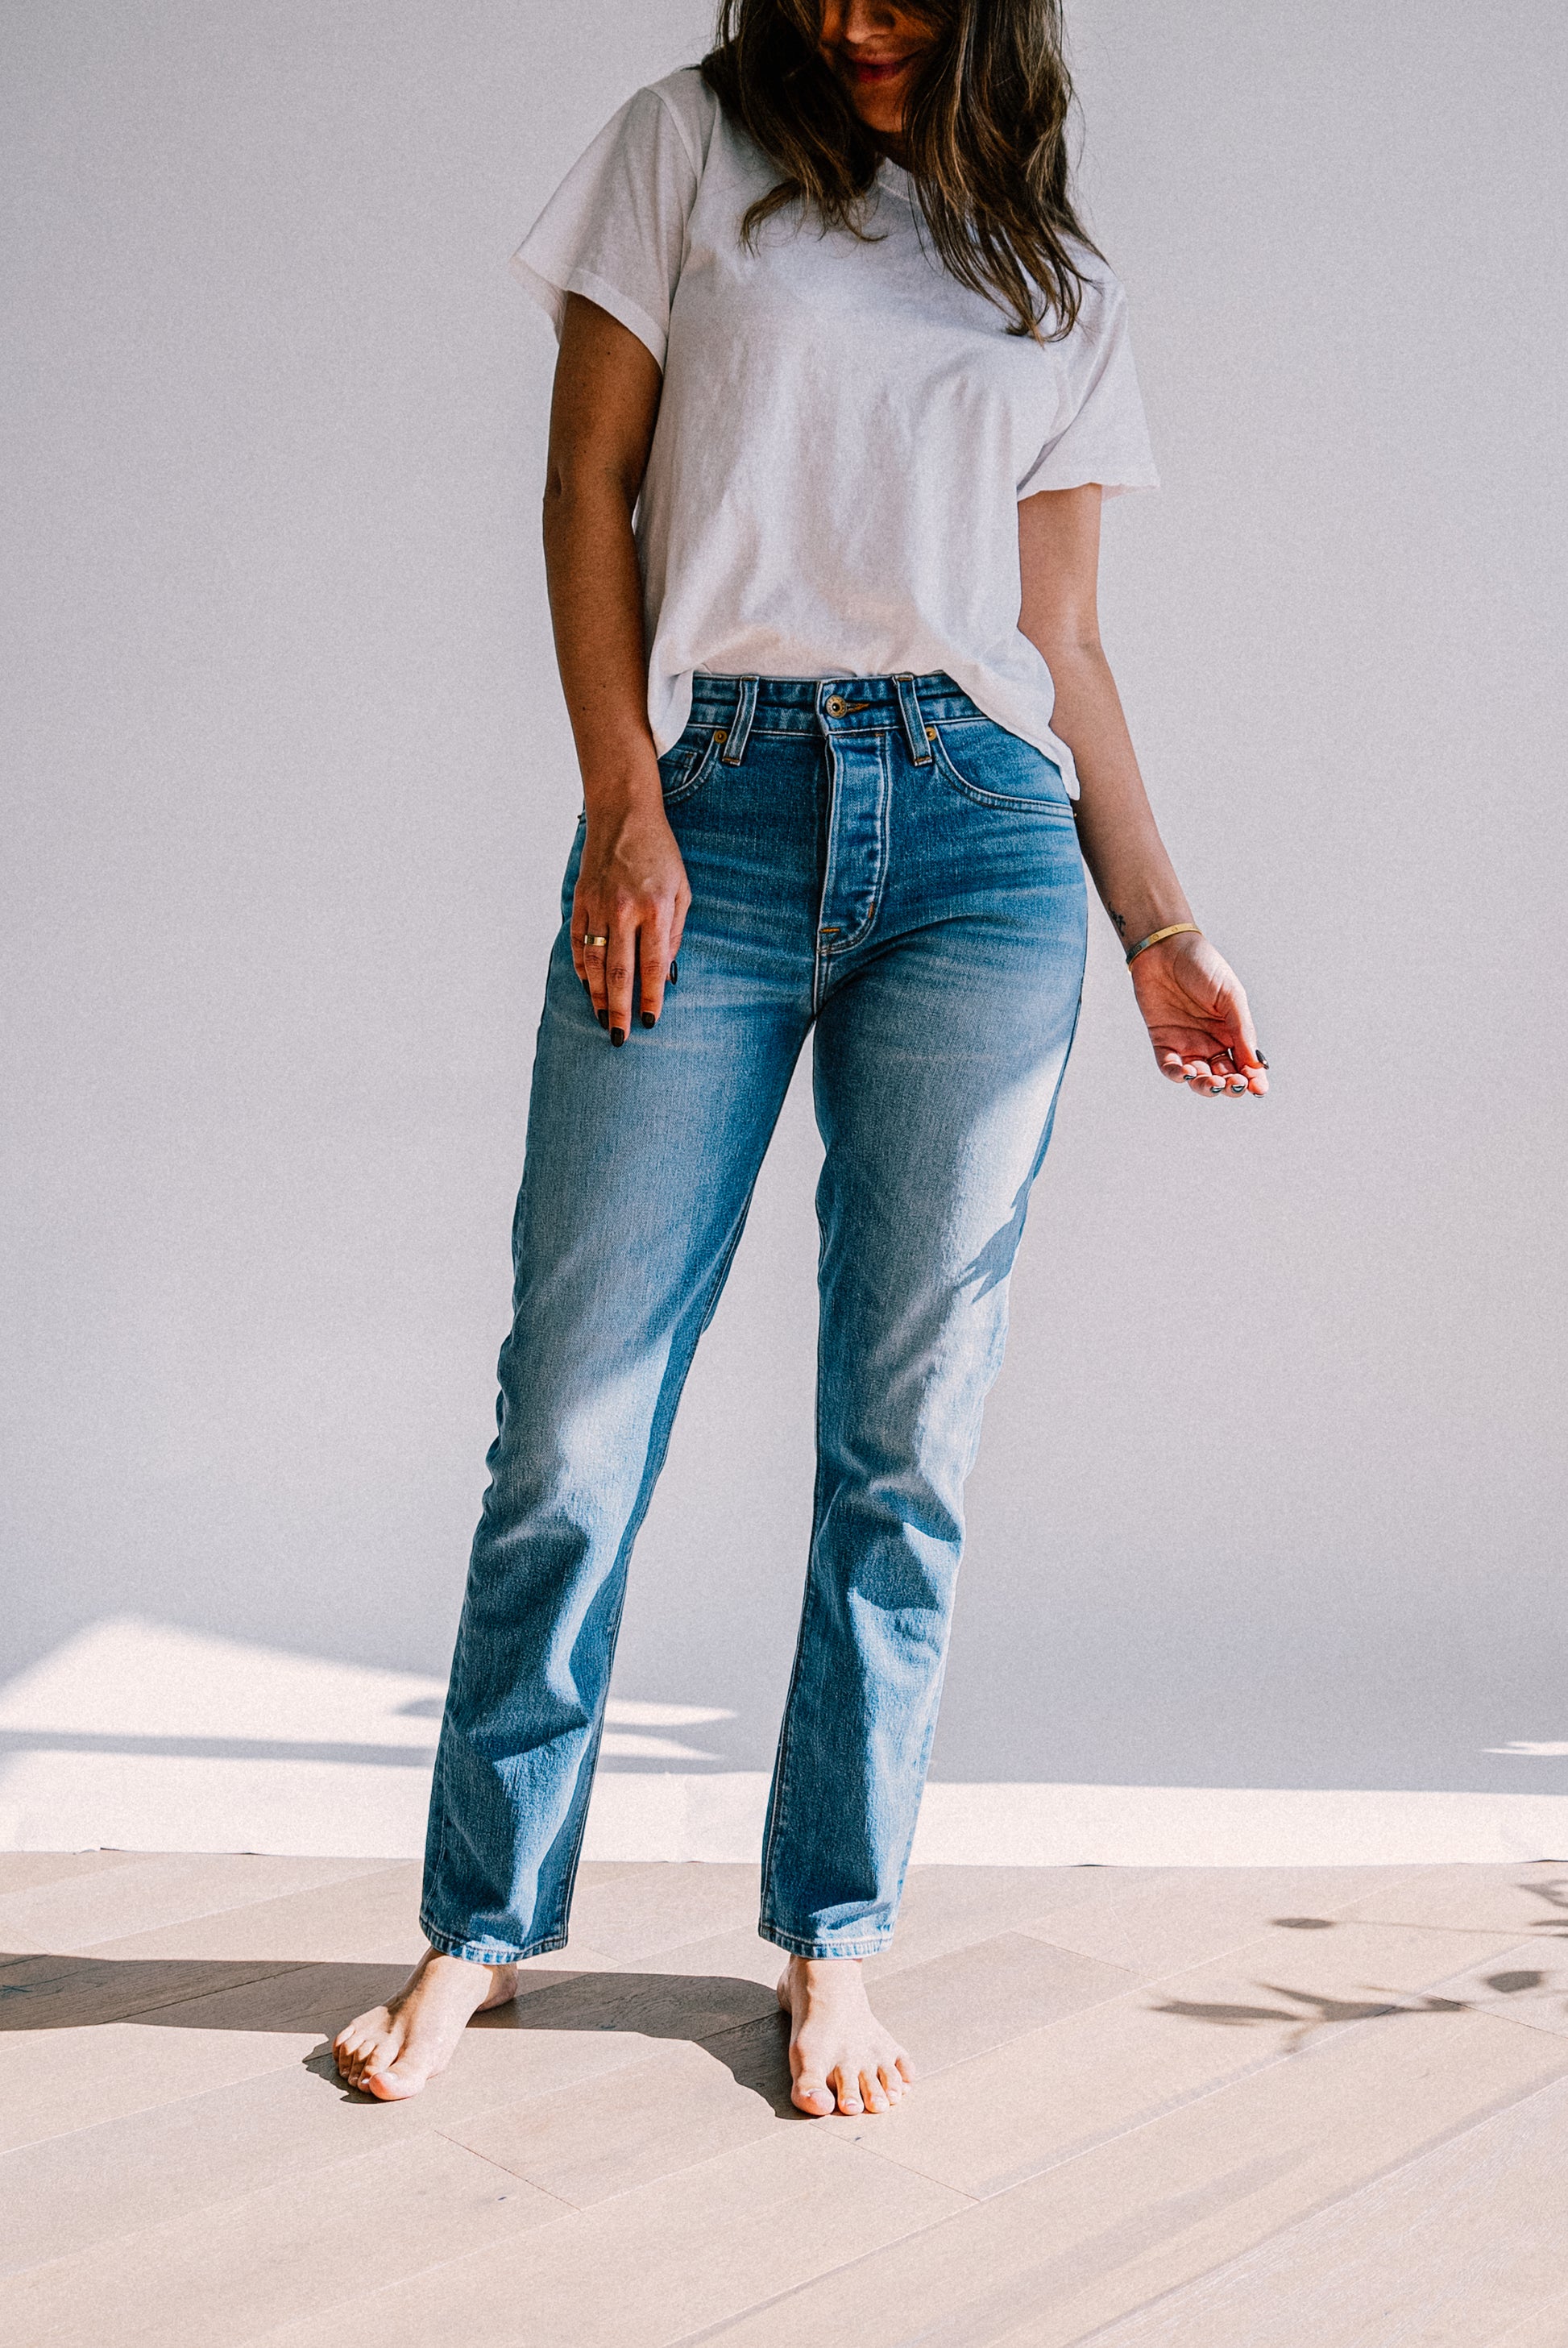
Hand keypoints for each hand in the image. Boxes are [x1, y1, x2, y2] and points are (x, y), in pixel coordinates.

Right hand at [572, 792, 689, 1045]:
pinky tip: (588, 986)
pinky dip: (582, 968)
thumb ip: (675, 932)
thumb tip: (666, 971)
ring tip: (601, 1019)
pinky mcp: (580, 902)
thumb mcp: (682, 890)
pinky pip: (579, 943)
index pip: (653, 966)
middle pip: (620, 973)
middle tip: (618, 1038)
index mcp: (656, 909)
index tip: (649, 1023)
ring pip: (595, 963)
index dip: (650, 998)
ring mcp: (598, 907)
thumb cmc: (660, 854)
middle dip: (619, 1010)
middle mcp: (625, 911)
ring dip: (597, 996)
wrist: (623, 815)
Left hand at [1129, 931, 1267, 1096]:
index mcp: (1232, 1031)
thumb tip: (1255, 1063)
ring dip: (1205, 1085)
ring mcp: (1187, 1043)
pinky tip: (1185, 1073)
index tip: (1259, 1090)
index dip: (1253, 1080)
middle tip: (1233, 1085)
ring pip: (1197, 1077)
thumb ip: (1242, 1030)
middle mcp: (1211, 1041)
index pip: (1245, 1064)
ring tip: (1212, 1083)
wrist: (1166, 948)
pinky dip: (1176, 1074)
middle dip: (1230, 1086)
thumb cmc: (1204, 966)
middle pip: (1223, 1076)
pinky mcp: (1163, 1041)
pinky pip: (1169, 1066)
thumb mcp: (1231, 996)